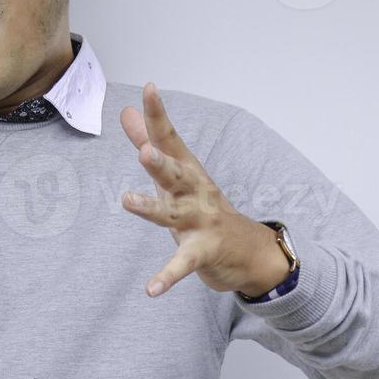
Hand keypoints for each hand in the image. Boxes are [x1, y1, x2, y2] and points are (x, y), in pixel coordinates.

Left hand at [119, 82, 290, 298]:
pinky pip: (181, 265)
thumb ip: (149, 142)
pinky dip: (166, 277)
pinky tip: (150, 290)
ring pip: (173, 214)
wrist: (251, 252)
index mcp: (186, 172)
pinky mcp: (202, 252)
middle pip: (175, 174)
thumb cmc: (205, 207)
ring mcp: (200, 222)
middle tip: (144, 152)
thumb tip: (126, 112)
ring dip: (151, 208)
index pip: (169, 139)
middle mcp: (194, 193)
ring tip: (127, 202)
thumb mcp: (177, 174)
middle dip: (160, 162)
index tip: (148, 88)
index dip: (158, 115)